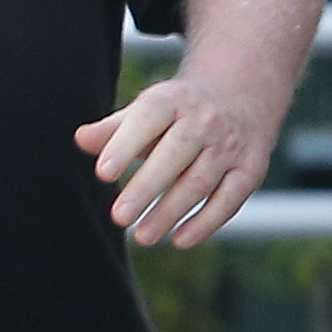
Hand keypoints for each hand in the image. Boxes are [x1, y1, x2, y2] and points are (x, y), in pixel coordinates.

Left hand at [75, 69, 282, 249]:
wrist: (243, 92)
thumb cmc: (177, 110)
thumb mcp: (146, 109)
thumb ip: (112, 129)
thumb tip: (81, 140)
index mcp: (171, 100)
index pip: (147, 119)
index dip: (125, 145)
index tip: (103, 174)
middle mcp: (204, 121)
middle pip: (175, 154)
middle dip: (147, 188)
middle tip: (119, 217)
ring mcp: (230, 146)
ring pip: (200, 181)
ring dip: (171, 212)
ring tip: (142, 236)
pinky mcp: (250, 169)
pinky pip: (230, 199)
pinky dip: (206, 222)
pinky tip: (179, 240)